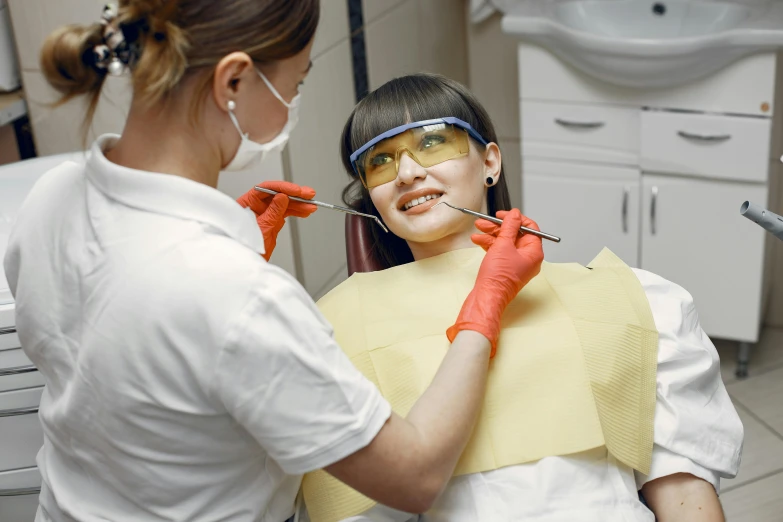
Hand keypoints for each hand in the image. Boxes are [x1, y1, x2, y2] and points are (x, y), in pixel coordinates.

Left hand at [237, 181, 316, 260]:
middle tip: (307, 194)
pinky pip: (286, 213)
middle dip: (294, 195)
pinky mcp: (272, 221)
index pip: (265, 189)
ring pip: (284, 204)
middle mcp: (256, 206)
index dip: (283, 188)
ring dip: (299, 204)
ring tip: (310, 205)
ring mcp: (265, 213)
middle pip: (277, 195)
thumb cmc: (246, 246)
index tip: (296, 191)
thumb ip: (273, 211)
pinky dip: (296, 212)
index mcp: (247, 203)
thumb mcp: (261, 227)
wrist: (249, 260)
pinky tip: (304, 211)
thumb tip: (282, 197)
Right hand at [446, 209, 543, 356]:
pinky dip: (490, 245)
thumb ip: (510, 226)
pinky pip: (500, 252)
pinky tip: (478, 240)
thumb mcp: (503, 244)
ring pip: (505, 243)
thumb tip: (515, 214)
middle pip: (515, 235)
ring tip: (478, 229)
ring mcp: (516, 264)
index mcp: (534, 253)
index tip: (504, 215)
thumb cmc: (498, 277)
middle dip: (498, 227)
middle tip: (486, 222)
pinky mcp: (505, 269)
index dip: (516, 219)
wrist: (487, 296)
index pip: (530, 228)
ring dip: (491, 235)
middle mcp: (528, 259)